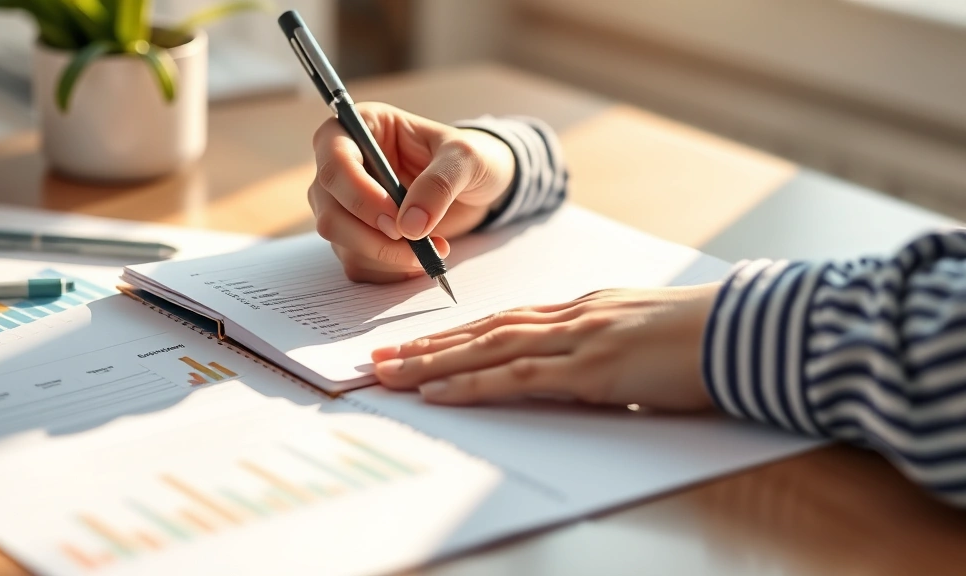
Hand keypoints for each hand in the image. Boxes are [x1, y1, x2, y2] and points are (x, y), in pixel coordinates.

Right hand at [309, 103, 515, 282]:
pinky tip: (418, 259)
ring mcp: (344, 204)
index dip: (358, 192)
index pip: (334, 159)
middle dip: (370, 234)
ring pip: (340, 240)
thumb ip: (439, 183)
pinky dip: (389, 269)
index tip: (394, 216)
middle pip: (329, 209)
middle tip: (414, 241)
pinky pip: (357, 262)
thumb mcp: (465, 158)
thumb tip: (410, 225)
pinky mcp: (356, 236)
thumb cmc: (468, 159)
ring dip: (384, 255)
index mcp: (361, 127)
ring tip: (430, 249)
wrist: (477, 188)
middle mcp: (343, 166)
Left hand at [370, 284, 721, 410]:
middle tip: (381, 359)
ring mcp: (580, 339)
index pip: (506, 320)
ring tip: (389, 376)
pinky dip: (472, 384)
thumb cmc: (704, 336)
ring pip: (488, 348)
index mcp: (583, 308)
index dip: (458, 333)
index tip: (422, 344)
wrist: (748, 330)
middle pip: (484, 329)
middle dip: (429, 346)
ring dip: (433, 364)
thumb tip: (579, 368)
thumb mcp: (642, 334)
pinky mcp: (593, 369)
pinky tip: (439, 392)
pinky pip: (519, 376)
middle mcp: (572, 316)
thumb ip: (604, 345)